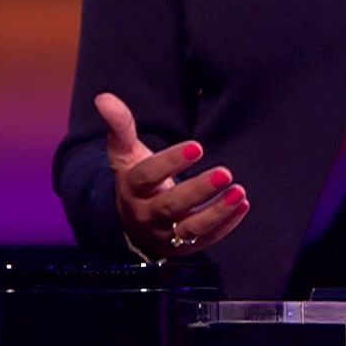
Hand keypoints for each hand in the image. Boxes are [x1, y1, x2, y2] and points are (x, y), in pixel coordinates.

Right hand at [96, 92, 250, 258]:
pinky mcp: (182, 248)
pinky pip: (205, 240)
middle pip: (171, 206)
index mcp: (133, 188)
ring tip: (239, 192)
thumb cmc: (135, 178)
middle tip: (225, 172)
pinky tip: (242, 205)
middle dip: (199, 190)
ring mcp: (165, 234)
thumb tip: (103, 97)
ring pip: (190, 228)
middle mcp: (147, 214)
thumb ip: (120, 125)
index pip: (148, 176)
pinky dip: (225, 225)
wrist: (131, 223)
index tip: (198, 146)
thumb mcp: (125, 153)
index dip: (171, 162)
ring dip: (217, 212)